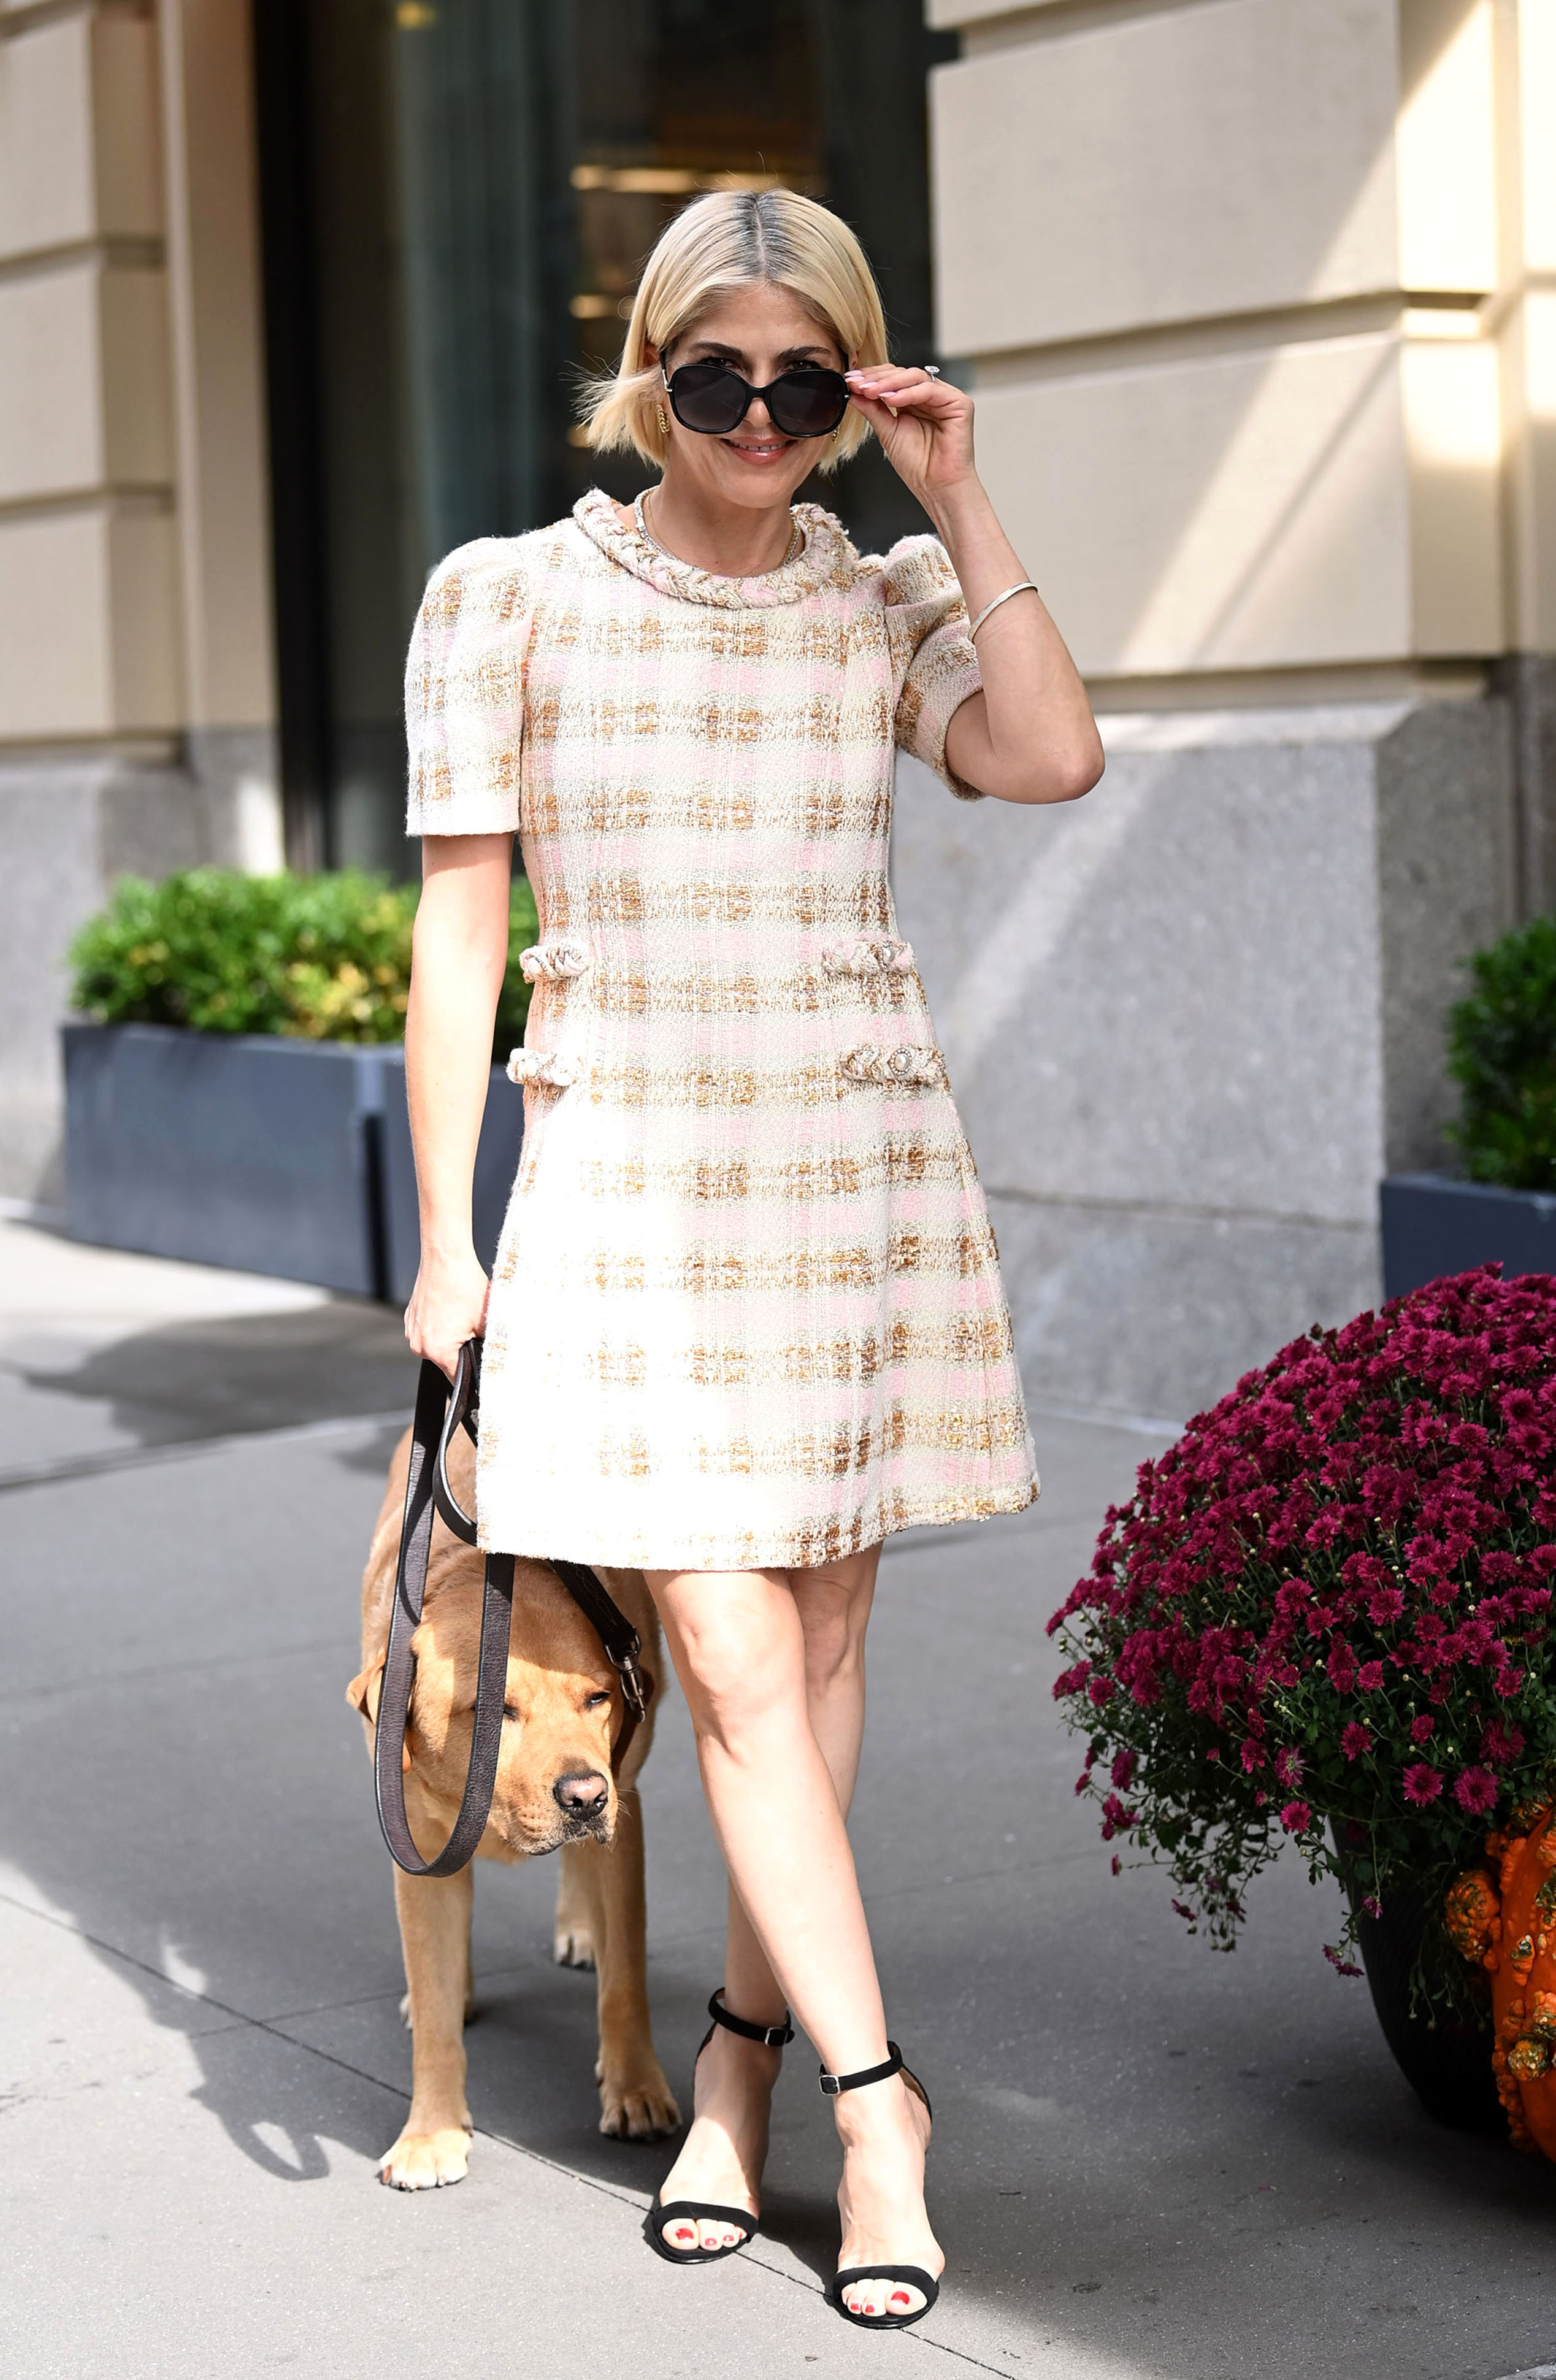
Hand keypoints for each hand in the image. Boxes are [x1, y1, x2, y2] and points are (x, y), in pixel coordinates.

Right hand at [404, 1245, 489, 1377]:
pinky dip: (440, 1325)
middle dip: (461, 1351)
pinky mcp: (410, 1318)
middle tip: (473, 1330)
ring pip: (437, 1345)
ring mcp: (411, 1331)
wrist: (445, 1257)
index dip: (472, 1373)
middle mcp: (419, 1345)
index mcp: (437, 1351)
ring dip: (450, 1337)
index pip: (457, 1378)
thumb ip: (489, 1346)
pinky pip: (428, 1331)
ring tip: (461, 1316)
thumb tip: (493, 1358)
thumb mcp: (486, 1321)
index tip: (481, 1365)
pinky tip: (450, 1309)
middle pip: (446, 1362)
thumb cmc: (464, 1285)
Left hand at [843, 365, 976, 512]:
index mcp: (913, 401)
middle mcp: (930, 396)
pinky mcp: (959, 403)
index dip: (871, 377)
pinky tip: (891, 399)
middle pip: (903, 374)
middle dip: (877, 378)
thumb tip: (853, 391)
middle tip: (857, 384)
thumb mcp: (887, 431)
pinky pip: (930, 390)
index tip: (850, 380)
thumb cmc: (917, 465)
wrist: (935, 487)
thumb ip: (872, 409)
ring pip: (916, 377)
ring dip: (890, 383)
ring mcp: (945, 397)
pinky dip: (909, 393)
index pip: (892, 379)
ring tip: (870, 391)